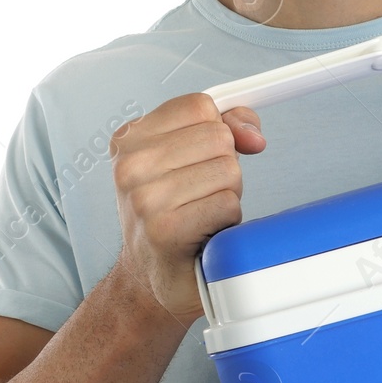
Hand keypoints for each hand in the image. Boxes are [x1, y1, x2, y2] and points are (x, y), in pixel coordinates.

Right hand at [108, 94, 264, 325]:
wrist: (151, 277)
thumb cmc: (170, 215)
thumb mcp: (185, 159)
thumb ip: (223, 128)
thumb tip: (252, 132)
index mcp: (129, 140)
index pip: (200, 105)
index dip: (221, 127)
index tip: (212, 153)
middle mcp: (130, 166)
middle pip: (219, 137)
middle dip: (224, 167)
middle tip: (200, 195)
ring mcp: (145, 199)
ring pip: (228, 171)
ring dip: (227, 196)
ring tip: (200, 214)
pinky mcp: (166, 231)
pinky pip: (228, 205)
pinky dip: (227, 221)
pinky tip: (204, 233)